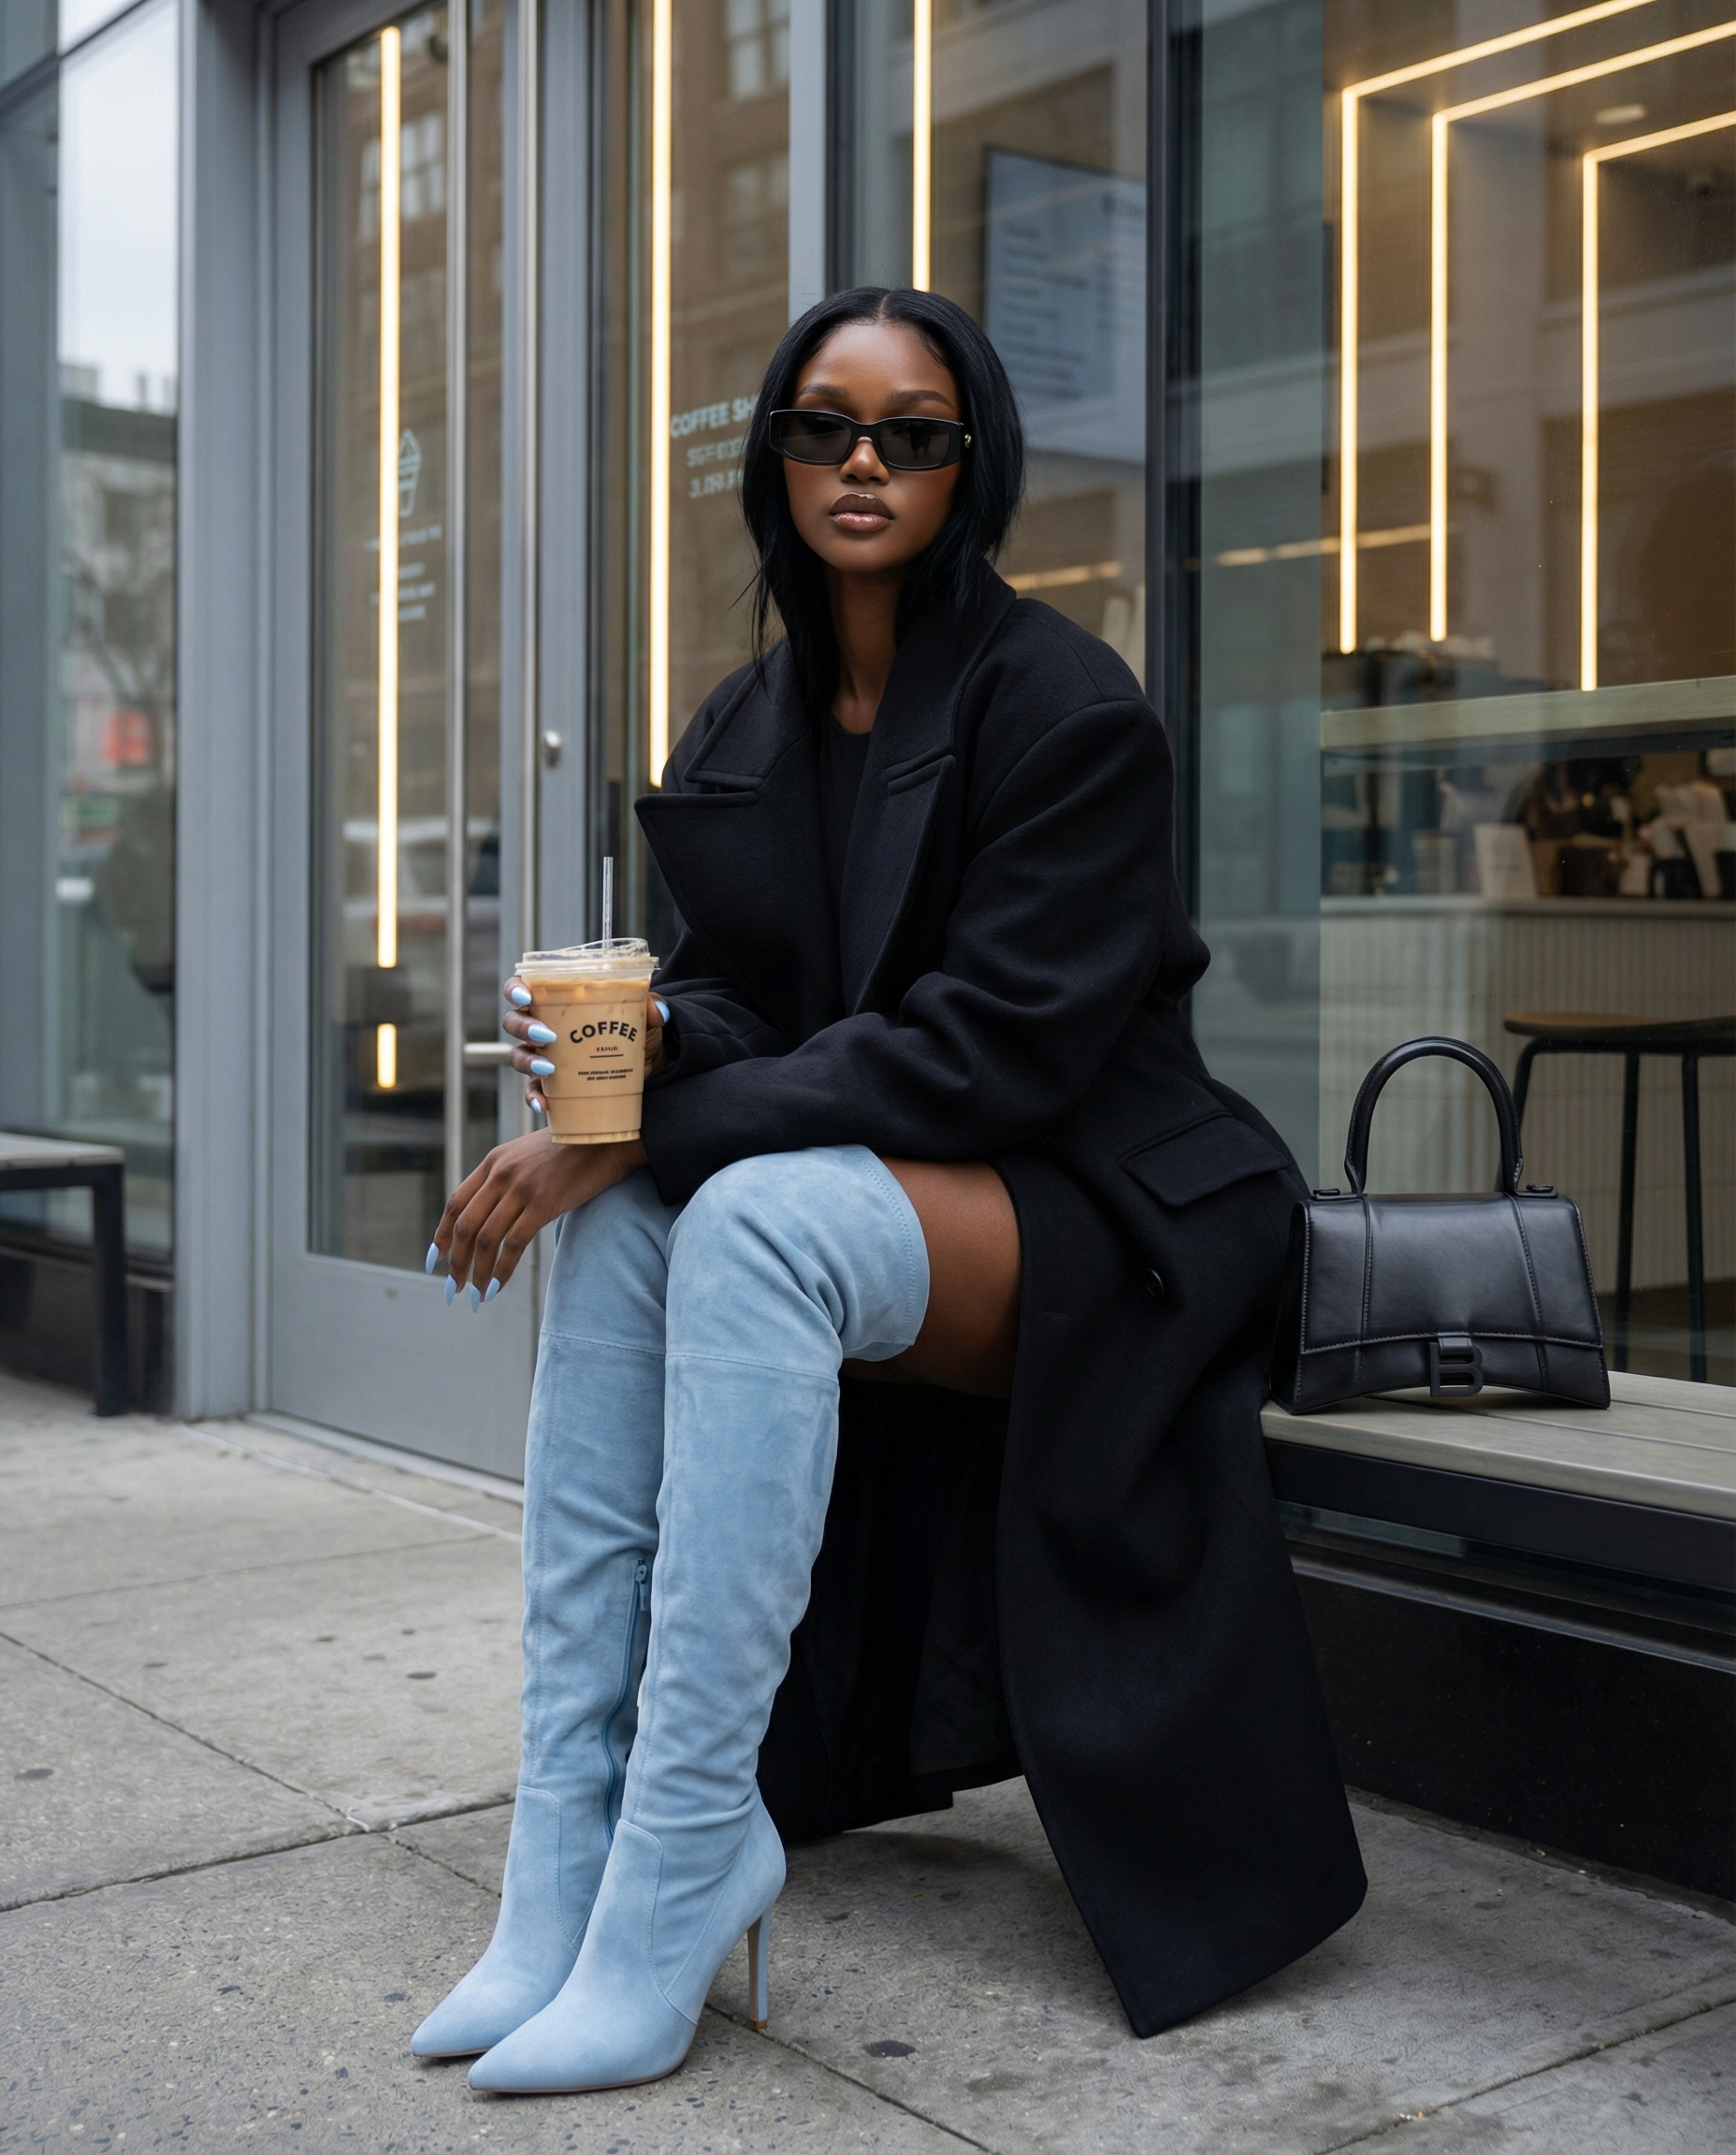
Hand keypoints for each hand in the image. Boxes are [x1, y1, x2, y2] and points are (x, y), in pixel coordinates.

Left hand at [431, 1128, 645, 1299]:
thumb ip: (506, 1177)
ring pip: (486, 1239)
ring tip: (476, 1294)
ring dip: (477, 1272)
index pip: (456, 1203)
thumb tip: (492, 1213)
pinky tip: (497, 1286)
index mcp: (493, 1161)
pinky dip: (502, 1269)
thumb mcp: (527, 1156)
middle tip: (454, 1287)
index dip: (442, 1234)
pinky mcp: (544, 1203)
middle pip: (466, 1225)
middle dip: (456, 1262)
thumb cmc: (571, 1150)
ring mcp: (522, 1188)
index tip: (436, 1258)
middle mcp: (501, 1173)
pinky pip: (514, 1244)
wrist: (606, 1138)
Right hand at [502, 976, 666, 1119]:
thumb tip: (657, 1012)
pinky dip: (534, 1097)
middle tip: (548, 1036)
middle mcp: (543, 1026)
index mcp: (557, 1002)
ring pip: (517, 1056)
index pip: (523, 988)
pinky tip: (544, 1104)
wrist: (648, 1066)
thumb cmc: (636, 1031)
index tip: (527, 995)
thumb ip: (652, 1006)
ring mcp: (544, 1056)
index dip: (516, 989)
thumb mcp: (645, 1016)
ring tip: (549, 1068)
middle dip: (524, 1027)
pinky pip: (533, 1091)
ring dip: (527, 1061)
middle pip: (514, 1022)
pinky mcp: (553, 1085)